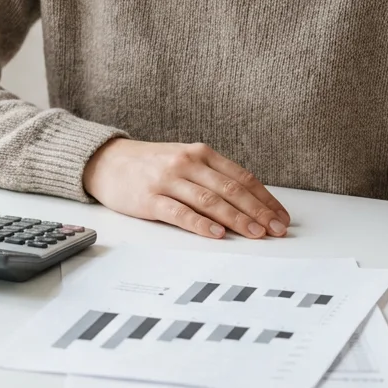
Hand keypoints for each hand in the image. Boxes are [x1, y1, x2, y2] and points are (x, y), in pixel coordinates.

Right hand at [82, 138, 289, 238]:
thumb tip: (248, 204)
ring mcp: (168, 180)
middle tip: (276, 229)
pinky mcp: (149, 199)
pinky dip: (201, 224)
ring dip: (236, 219)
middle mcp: (187, 163)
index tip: (281, 217)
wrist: (106, 161)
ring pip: (210, 201)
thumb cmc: (150, 164)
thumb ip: (211, 176)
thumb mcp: (184, 160)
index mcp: (200, 153)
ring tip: (255, 234)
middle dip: (258, 211)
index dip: (264, 199)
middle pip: (231, 189)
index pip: (241, 177)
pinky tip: (217, 234)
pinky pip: (180, 213)